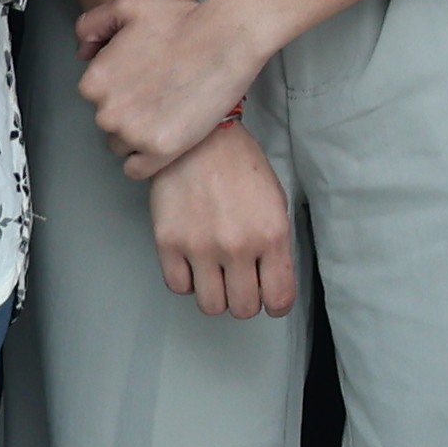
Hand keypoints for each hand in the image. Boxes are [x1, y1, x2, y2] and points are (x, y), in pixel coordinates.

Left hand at [72, 0, 268, 180]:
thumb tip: (82, 54)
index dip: (123, 88)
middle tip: (163, 93)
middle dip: (131, 112)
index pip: (97, 97)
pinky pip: (137, 169)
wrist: (227, 37)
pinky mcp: (160, 150)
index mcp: (94, 81)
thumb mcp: (128, 6)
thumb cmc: (183, 20)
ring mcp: (133, 133)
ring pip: (122, 146)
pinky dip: (148, 159)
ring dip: (140, 135)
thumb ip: (92, 25)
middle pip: (109, 123)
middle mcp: (107, 110)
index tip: (146, 80)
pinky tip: (166, 139)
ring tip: (170, 113)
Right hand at [145, 122, 299, 320]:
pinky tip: (195, 264)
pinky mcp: (168, 243)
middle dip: (246, 300)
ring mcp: (200, 247)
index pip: (279, 298)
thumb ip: (275, 244)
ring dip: (217, 295)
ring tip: (218, 276)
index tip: (272, 299)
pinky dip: (188, 281)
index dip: (277, 304)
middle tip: (242, 284)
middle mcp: (237, 247)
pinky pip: (179, 287)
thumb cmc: (241, 166)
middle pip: (244, 308)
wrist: (201, 139)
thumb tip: (272, 280)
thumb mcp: (275, 202)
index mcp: (272, 235)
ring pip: (211, 306)